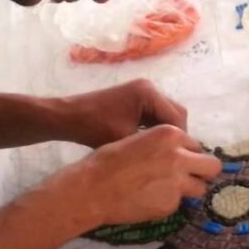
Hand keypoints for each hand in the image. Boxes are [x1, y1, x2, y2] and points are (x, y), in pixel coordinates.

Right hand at [42, 125, 220, 230]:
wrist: (91, 188)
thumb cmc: (107, 160)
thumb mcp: (138, 139)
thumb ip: (163, 146)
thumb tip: (179, 154)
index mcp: (169, 134)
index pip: (196, 145)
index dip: (189, 155)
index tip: (182, 162)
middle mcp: (179, 156)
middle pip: (212, 166)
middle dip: (204, 172)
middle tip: (193, 177)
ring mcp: (177, 182)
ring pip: (201, 188)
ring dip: (190, 189)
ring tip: (170, 190)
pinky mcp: (170, 204)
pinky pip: (179, 203)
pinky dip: (169, 202)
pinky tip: (149, 199)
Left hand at [48, 79, 186, 147]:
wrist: (68, 117)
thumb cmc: (94, 127)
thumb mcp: (124, 140)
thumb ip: (150, 146)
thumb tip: (171, 160)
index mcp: (148, 94)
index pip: (176, 118)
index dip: (180, 140)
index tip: (179, 161)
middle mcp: (149, 88)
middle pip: (176, 114)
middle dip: (176, 136)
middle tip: (173, 157)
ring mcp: (143, 92)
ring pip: (166, 115)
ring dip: (167, 133)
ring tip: (164, 154)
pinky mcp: (136, 99)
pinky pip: (155, 115)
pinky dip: (156, 129)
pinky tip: (151, 145)